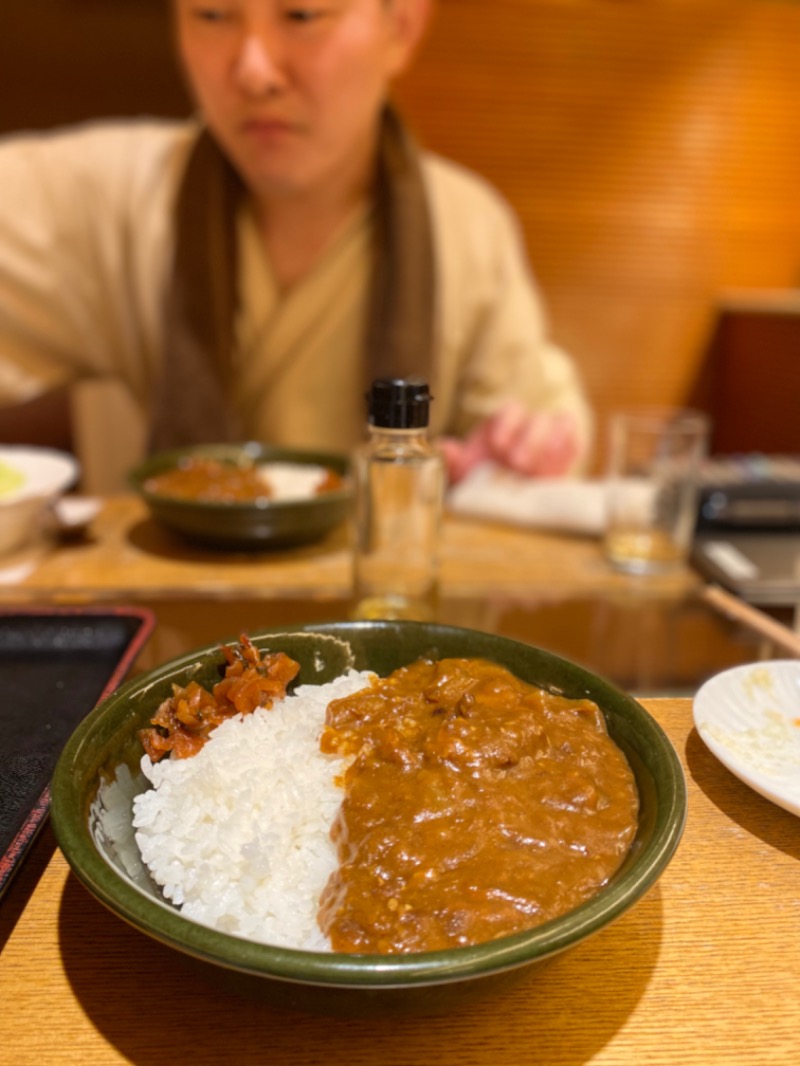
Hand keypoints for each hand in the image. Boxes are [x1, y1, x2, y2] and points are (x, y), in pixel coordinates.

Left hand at [440, 403, 580, 484]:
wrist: (506, 500)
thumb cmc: (484, 480)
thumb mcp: (465, 472)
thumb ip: (453, 459)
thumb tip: (441, 447)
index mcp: (504, 423)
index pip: (511, 410)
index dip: (506, 423)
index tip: (496, 444)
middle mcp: (528, 426)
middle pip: (537, 418)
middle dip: (529, 439)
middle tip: (517, 463)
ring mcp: (551, 438)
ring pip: (561, 424)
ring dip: (551, 444)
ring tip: (538, 468)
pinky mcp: (567, 453)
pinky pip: (575, 442)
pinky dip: (567, 450)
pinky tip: (555, 467)